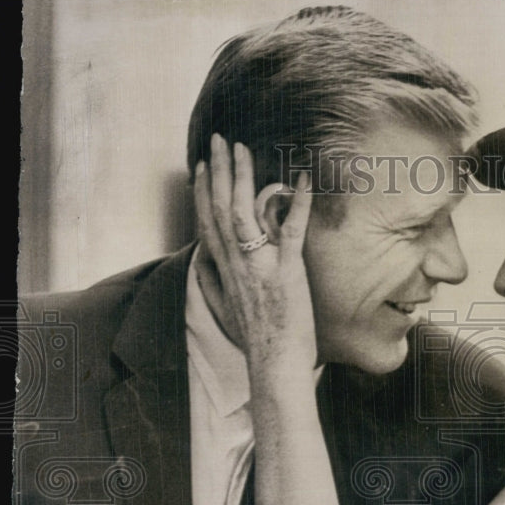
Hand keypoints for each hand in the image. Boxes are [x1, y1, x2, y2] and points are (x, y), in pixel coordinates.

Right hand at [194, 134, 316, 383]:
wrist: (274, 363)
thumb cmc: (256, 340)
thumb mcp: (225, 308)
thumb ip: (213, 281)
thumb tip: (203, 262)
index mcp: (223, 269)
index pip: (206, 220)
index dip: (203, 190)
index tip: (202, 165)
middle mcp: (236, 262)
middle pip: (220, 207)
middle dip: (219, 170)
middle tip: (220, 140)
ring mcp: (260, 265)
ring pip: (244, 212)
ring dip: (244, 177)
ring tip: (244, 149)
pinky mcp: (287, 271)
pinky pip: (290, 230)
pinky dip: (296, 203)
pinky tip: (302, 179)